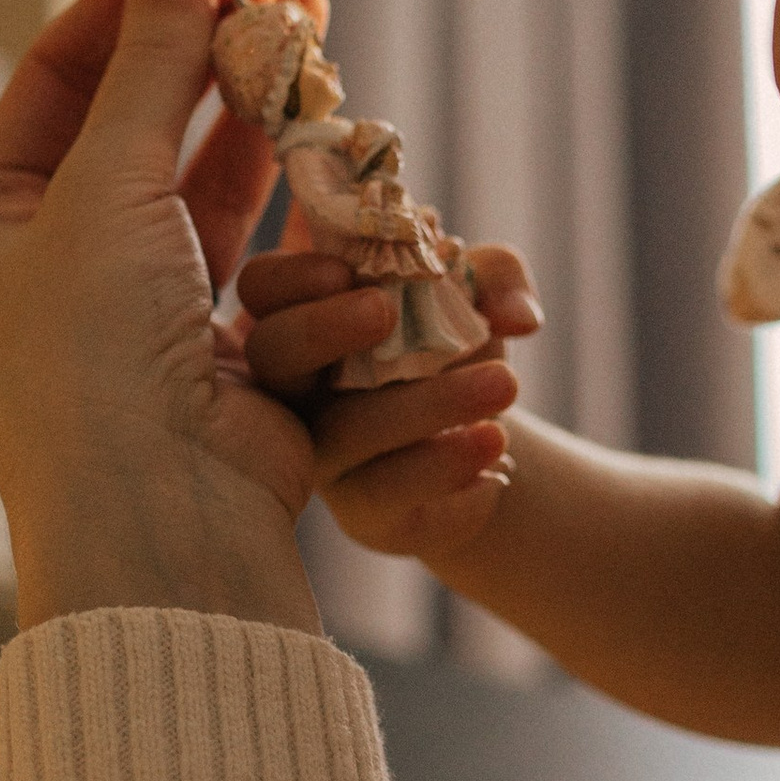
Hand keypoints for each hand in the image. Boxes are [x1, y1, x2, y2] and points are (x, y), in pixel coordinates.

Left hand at [0, 0, 325, 632]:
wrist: (162, 521)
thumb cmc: (96, 355)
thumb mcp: (109, 187)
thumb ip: (149, 63)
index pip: (57, 76)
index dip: (126, 0)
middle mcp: (61, 268)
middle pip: (142, 123)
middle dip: (207, 52)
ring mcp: (148, 313)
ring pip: (215, 184)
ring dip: (263, 118)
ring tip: (308, 35)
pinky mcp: (227, 355)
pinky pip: (268, 256)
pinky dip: (300, 214)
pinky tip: (327, 147)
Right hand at [238, 237, 542, 567]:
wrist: (481, 443)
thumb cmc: (456, 349)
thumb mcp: (481, 298)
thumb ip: (495, 279)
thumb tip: (517, 314)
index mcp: (310, 315)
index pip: (262, 287)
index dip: (291, 276)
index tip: (346, 269)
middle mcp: (298, 388)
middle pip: (274, 353)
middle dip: (324, 327)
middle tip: (387, 311)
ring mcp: (321, 452)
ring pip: (343, 432)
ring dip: (426, 404)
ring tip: (506, 383)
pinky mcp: (363, 510)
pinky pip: (387, 496)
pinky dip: (447, 472)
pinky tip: (496, 467)